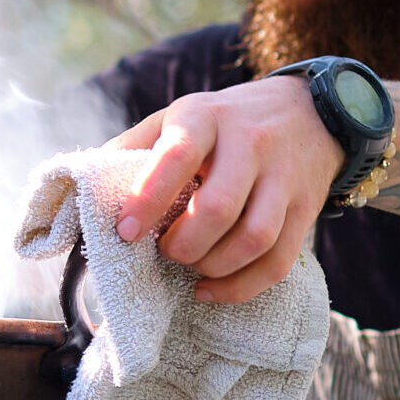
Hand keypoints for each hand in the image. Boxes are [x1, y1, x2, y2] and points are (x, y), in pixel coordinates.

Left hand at [111, 76, 344, 302]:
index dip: (147, 200)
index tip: (125, 232)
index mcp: (206, 118)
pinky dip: (240, 287)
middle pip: (218, 209)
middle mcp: (250, 143)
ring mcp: (283, 177)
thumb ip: (133, 147)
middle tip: (166, 250)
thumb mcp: (178, 117)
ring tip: (192, 267)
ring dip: (213, 267)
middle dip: (182, 245)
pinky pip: (276, 262)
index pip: (177, 158)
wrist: (311, 111)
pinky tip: (211, 288)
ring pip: (253, 239)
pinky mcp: (306, 208)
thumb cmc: (224, 124)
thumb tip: (88, 187)